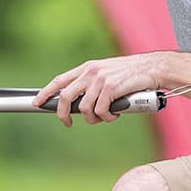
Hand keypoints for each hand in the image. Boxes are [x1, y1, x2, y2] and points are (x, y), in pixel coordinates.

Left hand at [35, 54, 162, 126]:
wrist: (153, 68)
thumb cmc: (133, 74)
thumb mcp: (108, 72)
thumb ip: (94, 83)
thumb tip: (83, 104)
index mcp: (88, 67)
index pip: (60, 80)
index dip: (46, 92)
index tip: (37, 102)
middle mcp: (91, 72)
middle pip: (65, 96)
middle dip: (63, 113)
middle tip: (68, 123)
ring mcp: (100, 80)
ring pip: (84, 108)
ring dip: (93, 119)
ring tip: (104, 117)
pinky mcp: (110, 89)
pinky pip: (100, 111)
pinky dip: (107, 117)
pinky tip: (115, 115)